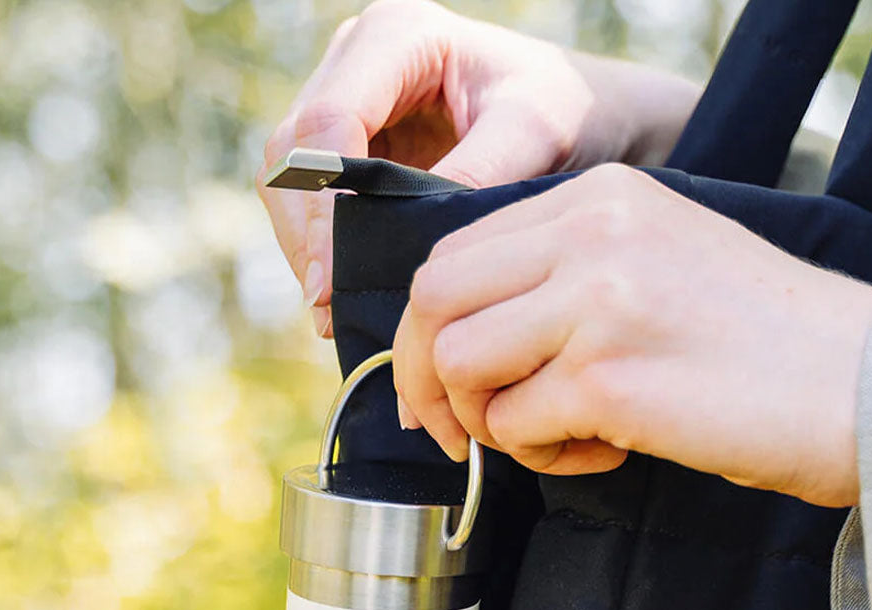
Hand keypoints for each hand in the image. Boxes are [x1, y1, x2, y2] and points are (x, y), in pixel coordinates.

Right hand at [257, 0, 699, 338]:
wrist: (582, 114)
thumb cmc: (564, 111)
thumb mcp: (535, 135)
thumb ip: (478, 175)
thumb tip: (419, 241)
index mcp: (399, 36)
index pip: (328, 121)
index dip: (323, 204)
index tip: (332, 275)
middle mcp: (359, 59)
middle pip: (292, 150)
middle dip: (305, 231)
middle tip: (326, 304)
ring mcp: (350, 100)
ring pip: (290, 178)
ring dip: (306, 245)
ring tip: (332, 311)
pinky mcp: (354, 145)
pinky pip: (314, 200)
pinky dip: (323, 248)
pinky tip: (344, 296)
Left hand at [392, 164, 871, 507]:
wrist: (868, 387)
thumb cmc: (773, 346)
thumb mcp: (664, 267)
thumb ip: (572, 277)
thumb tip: (479, 337)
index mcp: (603, 197)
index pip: (456, 251)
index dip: (429, 329)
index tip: (443, 386)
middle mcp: (593, 232)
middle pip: (435, 299)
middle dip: (425, 380)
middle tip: (455, 434)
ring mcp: (598, 300)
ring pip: (459, 363)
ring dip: (491, 422)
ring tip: (561, 438)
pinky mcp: (610, 377)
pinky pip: (514, 426)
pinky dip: (542, 456)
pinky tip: (605, 455)